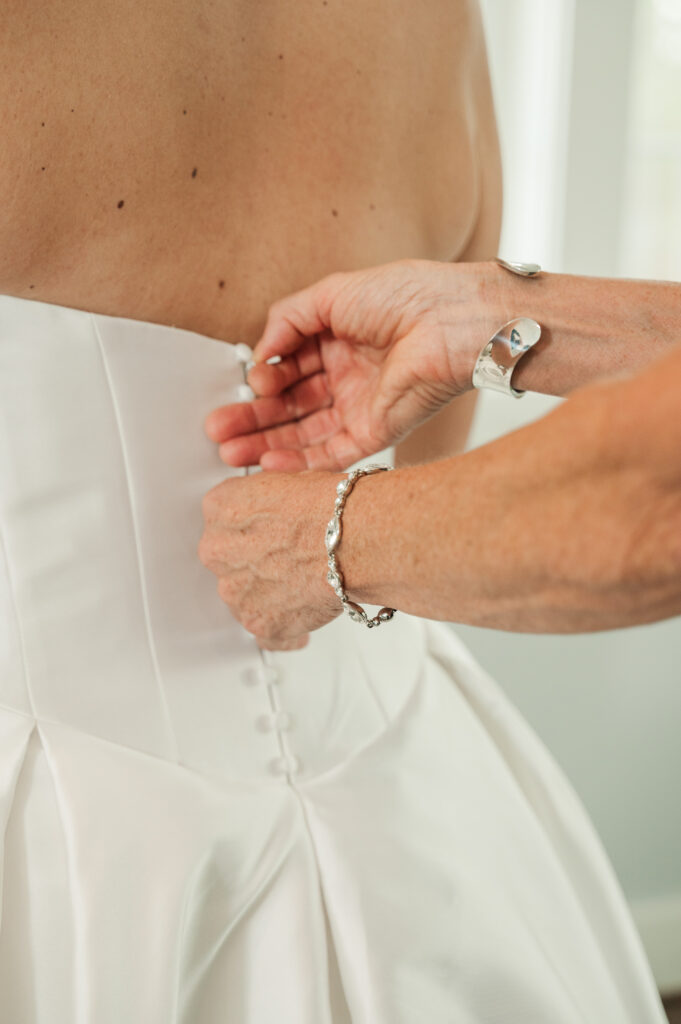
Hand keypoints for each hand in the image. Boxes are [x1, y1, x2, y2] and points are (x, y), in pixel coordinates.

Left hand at [198, 470, 342, 648]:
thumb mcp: (289, 478)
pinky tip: (298, 616)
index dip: (252, 525)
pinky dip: (283, 626)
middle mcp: (218, 551)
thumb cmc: (328, 510)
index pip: (224, 518)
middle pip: (229, 559)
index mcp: (221, 507)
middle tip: (287, 556)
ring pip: (243, 595)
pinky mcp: (258, 622)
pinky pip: (265, 631)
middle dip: (254, 560)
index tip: (267, 529)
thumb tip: (278, 508)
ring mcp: (235, 591)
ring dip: (266, 592)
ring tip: (300, 584)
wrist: (351, 541)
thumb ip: (268, 499)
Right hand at [205, 259, 496, 470]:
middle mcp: (347, 376)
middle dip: (252, 419)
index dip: (263, 379)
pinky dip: (298, 461)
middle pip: (289, 406)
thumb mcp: (332, 294)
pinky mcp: (376, 433)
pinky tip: (266, 462)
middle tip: (217, 430)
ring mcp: (361, 406)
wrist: (449, 321)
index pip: (288, 368)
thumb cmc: (404, 295)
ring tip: (228, 452)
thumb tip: (259, 352)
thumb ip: (287, 320)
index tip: (246, 384)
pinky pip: (331, 453)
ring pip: (303, 434)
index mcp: (338, 340)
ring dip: (265, 443)